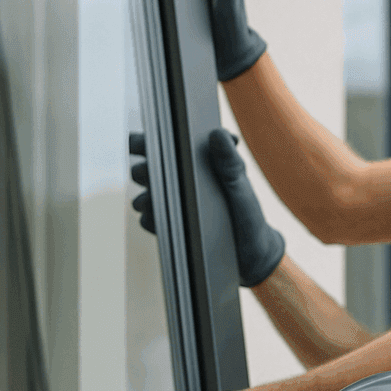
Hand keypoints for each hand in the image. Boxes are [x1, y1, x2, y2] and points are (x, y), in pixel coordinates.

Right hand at [129, 130, 283, 286]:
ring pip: (149, 195)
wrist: (251, 257)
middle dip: (144, 169)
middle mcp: (184, 182)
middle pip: (153, 169)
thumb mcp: (241, 189)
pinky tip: (151, 219)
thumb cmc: (249, 217)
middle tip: (143, 173)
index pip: (171, 146)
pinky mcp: (173, 226)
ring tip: (145, 201)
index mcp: (201, 166)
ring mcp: (176, 205)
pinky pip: (153, 221)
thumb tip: (218, 133)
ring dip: (144, 196)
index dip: (152, 140)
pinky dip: (150, 219)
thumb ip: (230, 164)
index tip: (139, 141)